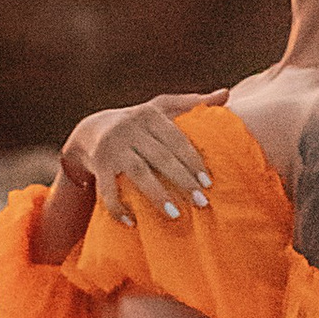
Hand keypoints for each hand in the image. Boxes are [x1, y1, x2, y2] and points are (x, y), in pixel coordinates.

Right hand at [62, 99, 217, 230]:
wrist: (91, 130)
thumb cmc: (138, 123)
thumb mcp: (160, 108)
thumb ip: (191, 103)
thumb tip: (226, 94)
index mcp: (149, 114)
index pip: (176, 139)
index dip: (193, 161)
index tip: (209, 182)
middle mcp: (129, 128)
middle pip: (161, 157)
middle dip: (183, 180)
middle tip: (202, 202)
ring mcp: (112, 147)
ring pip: (138, 173)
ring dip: (157, 195)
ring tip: (175, 214)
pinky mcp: (98, 165)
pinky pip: (107, 189)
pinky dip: (118, 207)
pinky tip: (132, 223)